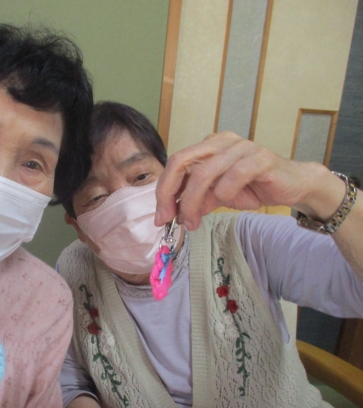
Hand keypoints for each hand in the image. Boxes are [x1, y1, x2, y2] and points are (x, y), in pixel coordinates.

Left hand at [154, 131, 341, 228]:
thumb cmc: (251, 186)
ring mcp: (241, 147)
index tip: (160, 216)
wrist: (290, 186)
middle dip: (170, 194)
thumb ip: (195, 200)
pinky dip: (224, 192)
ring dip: (194, 202)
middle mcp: (221, 142)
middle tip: (168, 219)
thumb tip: (171, 214)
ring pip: (205, 172)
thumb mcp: (216, 196)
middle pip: (183, 162)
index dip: (163, 190)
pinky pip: (235, 174)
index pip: (175, 163)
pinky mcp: (261, 157)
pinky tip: (223, 203)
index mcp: (208, 146)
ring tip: (193, 222)